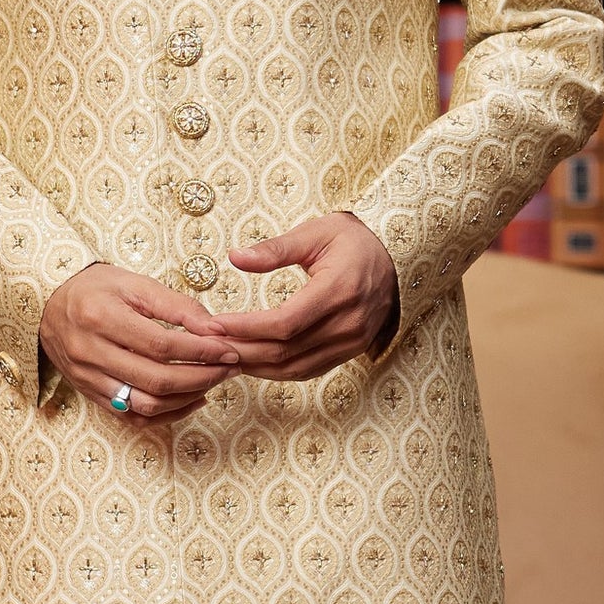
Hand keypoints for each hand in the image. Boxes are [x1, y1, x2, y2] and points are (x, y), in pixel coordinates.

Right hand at [41, 262, 242, 420]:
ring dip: (187, 398)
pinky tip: (192, 399)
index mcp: (101, 318)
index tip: (229, 349)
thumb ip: (177, 305)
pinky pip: (132, 417)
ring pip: (145, 405)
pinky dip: (167, 415)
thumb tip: (215, 329)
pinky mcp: (90, 394)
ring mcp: (88, 379)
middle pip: (155, 380)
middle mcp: (90, 352)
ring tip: (214, 382)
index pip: (161, 345)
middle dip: (201, 378)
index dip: (200, 352)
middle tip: (230, 368)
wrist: (47, 303)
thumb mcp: (134, 283)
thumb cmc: (94, 288)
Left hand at [216, 213, 399, 380]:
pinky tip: (251, 362)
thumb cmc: (352, 241)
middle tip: (208, 344)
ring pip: (294, 367)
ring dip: (255, 366)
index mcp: (339, 290)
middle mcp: (349, 322)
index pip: (285, 322)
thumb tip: (234, 257)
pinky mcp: (351, 351)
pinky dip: (276, 371)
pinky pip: (307, 370)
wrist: (395, 258)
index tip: (215, 323)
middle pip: (285, 350)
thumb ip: (275, 248)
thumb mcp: (315, 233)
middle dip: (242, 350)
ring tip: (223, 355)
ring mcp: (352, 342)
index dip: (246, 328)